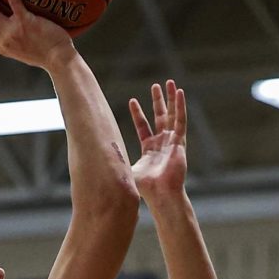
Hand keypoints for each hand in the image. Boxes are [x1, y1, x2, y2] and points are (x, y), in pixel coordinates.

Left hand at [129, 80, 187, 203]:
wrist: (161, 195)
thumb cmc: (145, 188)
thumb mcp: (126, 170)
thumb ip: (117, 161)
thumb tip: (97, 159)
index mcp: (150, 150)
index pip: (143, 127)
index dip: (138, 114)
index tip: (132, 100)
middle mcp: (162, 144)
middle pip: (159, 118)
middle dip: (157, 102)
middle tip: (155, 86)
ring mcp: (172, 142)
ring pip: (172, 115)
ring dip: (170, 99)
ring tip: (168, 83)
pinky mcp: (180, 143)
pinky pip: (180, 121)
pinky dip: (180, 107)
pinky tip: (179, 93)